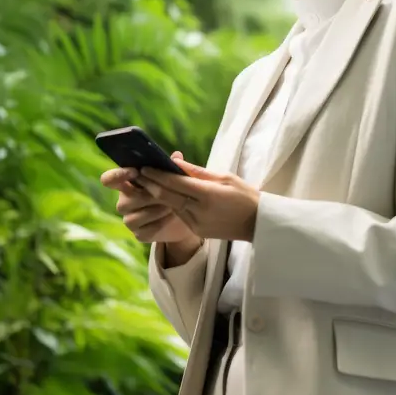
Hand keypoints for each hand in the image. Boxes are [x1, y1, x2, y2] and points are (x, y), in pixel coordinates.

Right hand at [100, 152, 198, 244]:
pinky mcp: (140, 234)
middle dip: (147, 197)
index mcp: (127, 183)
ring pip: (134, 218)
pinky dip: (159, 224)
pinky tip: (171, 217)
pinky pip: (144, 232)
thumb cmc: (175, 190)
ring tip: (172, 205)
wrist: (186, 215)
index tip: (135, 172)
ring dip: (155, 211)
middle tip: (166, 193)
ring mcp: (130, 219)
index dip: (117, 175)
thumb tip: (176, 155)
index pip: (109, 179)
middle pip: (124, 201)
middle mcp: (124, 202)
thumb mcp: (174, 177)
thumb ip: (171, 167)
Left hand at [138, 157, 260, 241]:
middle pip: (167, 196)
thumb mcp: (225, 177)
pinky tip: (163, 196)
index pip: (176, 183)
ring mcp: (197, 223)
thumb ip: (198, 172)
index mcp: (208, 195)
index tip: (145, 166)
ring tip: (145, 182)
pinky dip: (170, 204)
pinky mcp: (197, 231)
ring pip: (171, 206)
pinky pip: (179, 215)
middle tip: (137, 174)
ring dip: (158, 195)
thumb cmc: (245, 195)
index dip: (158, 174)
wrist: (258, 224)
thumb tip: (176, 162)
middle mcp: (199, 211)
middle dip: (151, 185)